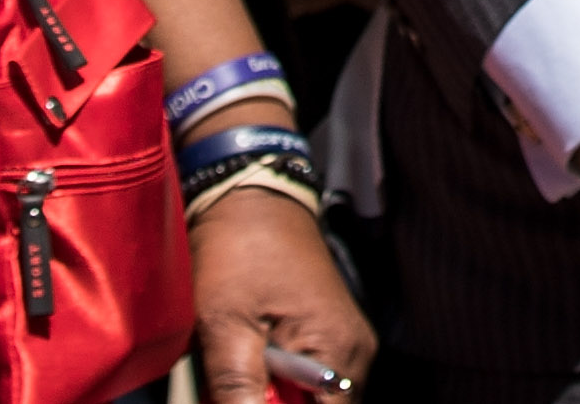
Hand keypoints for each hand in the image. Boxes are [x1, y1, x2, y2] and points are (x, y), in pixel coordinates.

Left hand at [186, 179, 372, 400]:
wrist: (251, 197)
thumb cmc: (240, 250)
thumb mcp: (225, 324)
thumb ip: (236, 388)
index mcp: (339, 351)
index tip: (249, 395)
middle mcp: (354, 351)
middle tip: (232, 384)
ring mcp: (344, 341)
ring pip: (312, 398)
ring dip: (274, 395)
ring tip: (238, 366)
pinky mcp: (329, 333)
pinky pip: (309, 377)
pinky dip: (278, 379)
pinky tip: (250, 359)